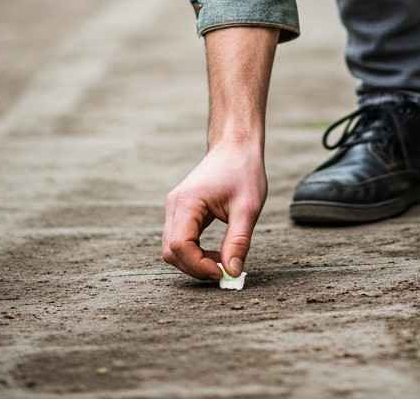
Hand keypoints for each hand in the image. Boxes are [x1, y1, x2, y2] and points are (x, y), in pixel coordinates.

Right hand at [162, 143, 267, 281]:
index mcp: (187, 202)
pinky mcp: (181, 211)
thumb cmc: (243, 170)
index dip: (198, 265)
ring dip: (195, 261)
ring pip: (173, 248)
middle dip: (195, 267)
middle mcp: (175, 205)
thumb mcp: (248, 207)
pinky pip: (180, 239)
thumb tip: (233, 273)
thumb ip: (238, 241)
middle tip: (223, 272)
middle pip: (171, 251)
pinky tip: (217, 253)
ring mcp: (175, 208)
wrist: (236, 146)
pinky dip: (195, 252)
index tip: (222, 273)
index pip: (180, 246)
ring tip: (223, 260)